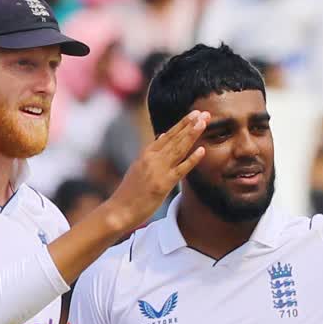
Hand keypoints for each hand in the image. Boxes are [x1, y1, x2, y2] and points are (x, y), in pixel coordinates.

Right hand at [99, 110, 207, 229]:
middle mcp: (152, 159)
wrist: (118, 210)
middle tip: (204, 113)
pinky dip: (192, 159)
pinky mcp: (163, 184)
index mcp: (146, 154)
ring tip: (203, 122)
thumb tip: (162, 136)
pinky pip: (181, 170)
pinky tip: (202, 150)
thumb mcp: (138, 167)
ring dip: (192, 134)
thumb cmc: (129, 192)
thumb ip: (151, 152)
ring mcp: (158, 170)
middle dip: (190, 124)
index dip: (182, 124)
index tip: (194, 114)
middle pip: (175, 138)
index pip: (168, 135)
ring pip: (178, 149)